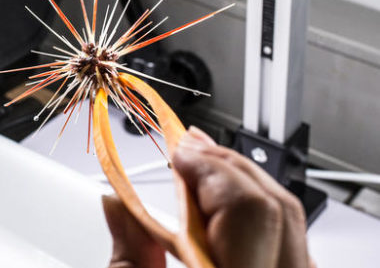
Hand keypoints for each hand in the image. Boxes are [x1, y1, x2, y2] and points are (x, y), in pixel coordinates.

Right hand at [103, 126, 311, 267]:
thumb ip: (129, 257)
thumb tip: (116, 201)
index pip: (247, 208)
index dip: (209, 168)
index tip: (176, 152)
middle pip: (274, 205)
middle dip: (224, 167)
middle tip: (185, 150)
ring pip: (289, 219)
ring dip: (241, 185)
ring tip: (201, 169)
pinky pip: (290, 241)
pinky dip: (255, 213)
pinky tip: (224, 205)